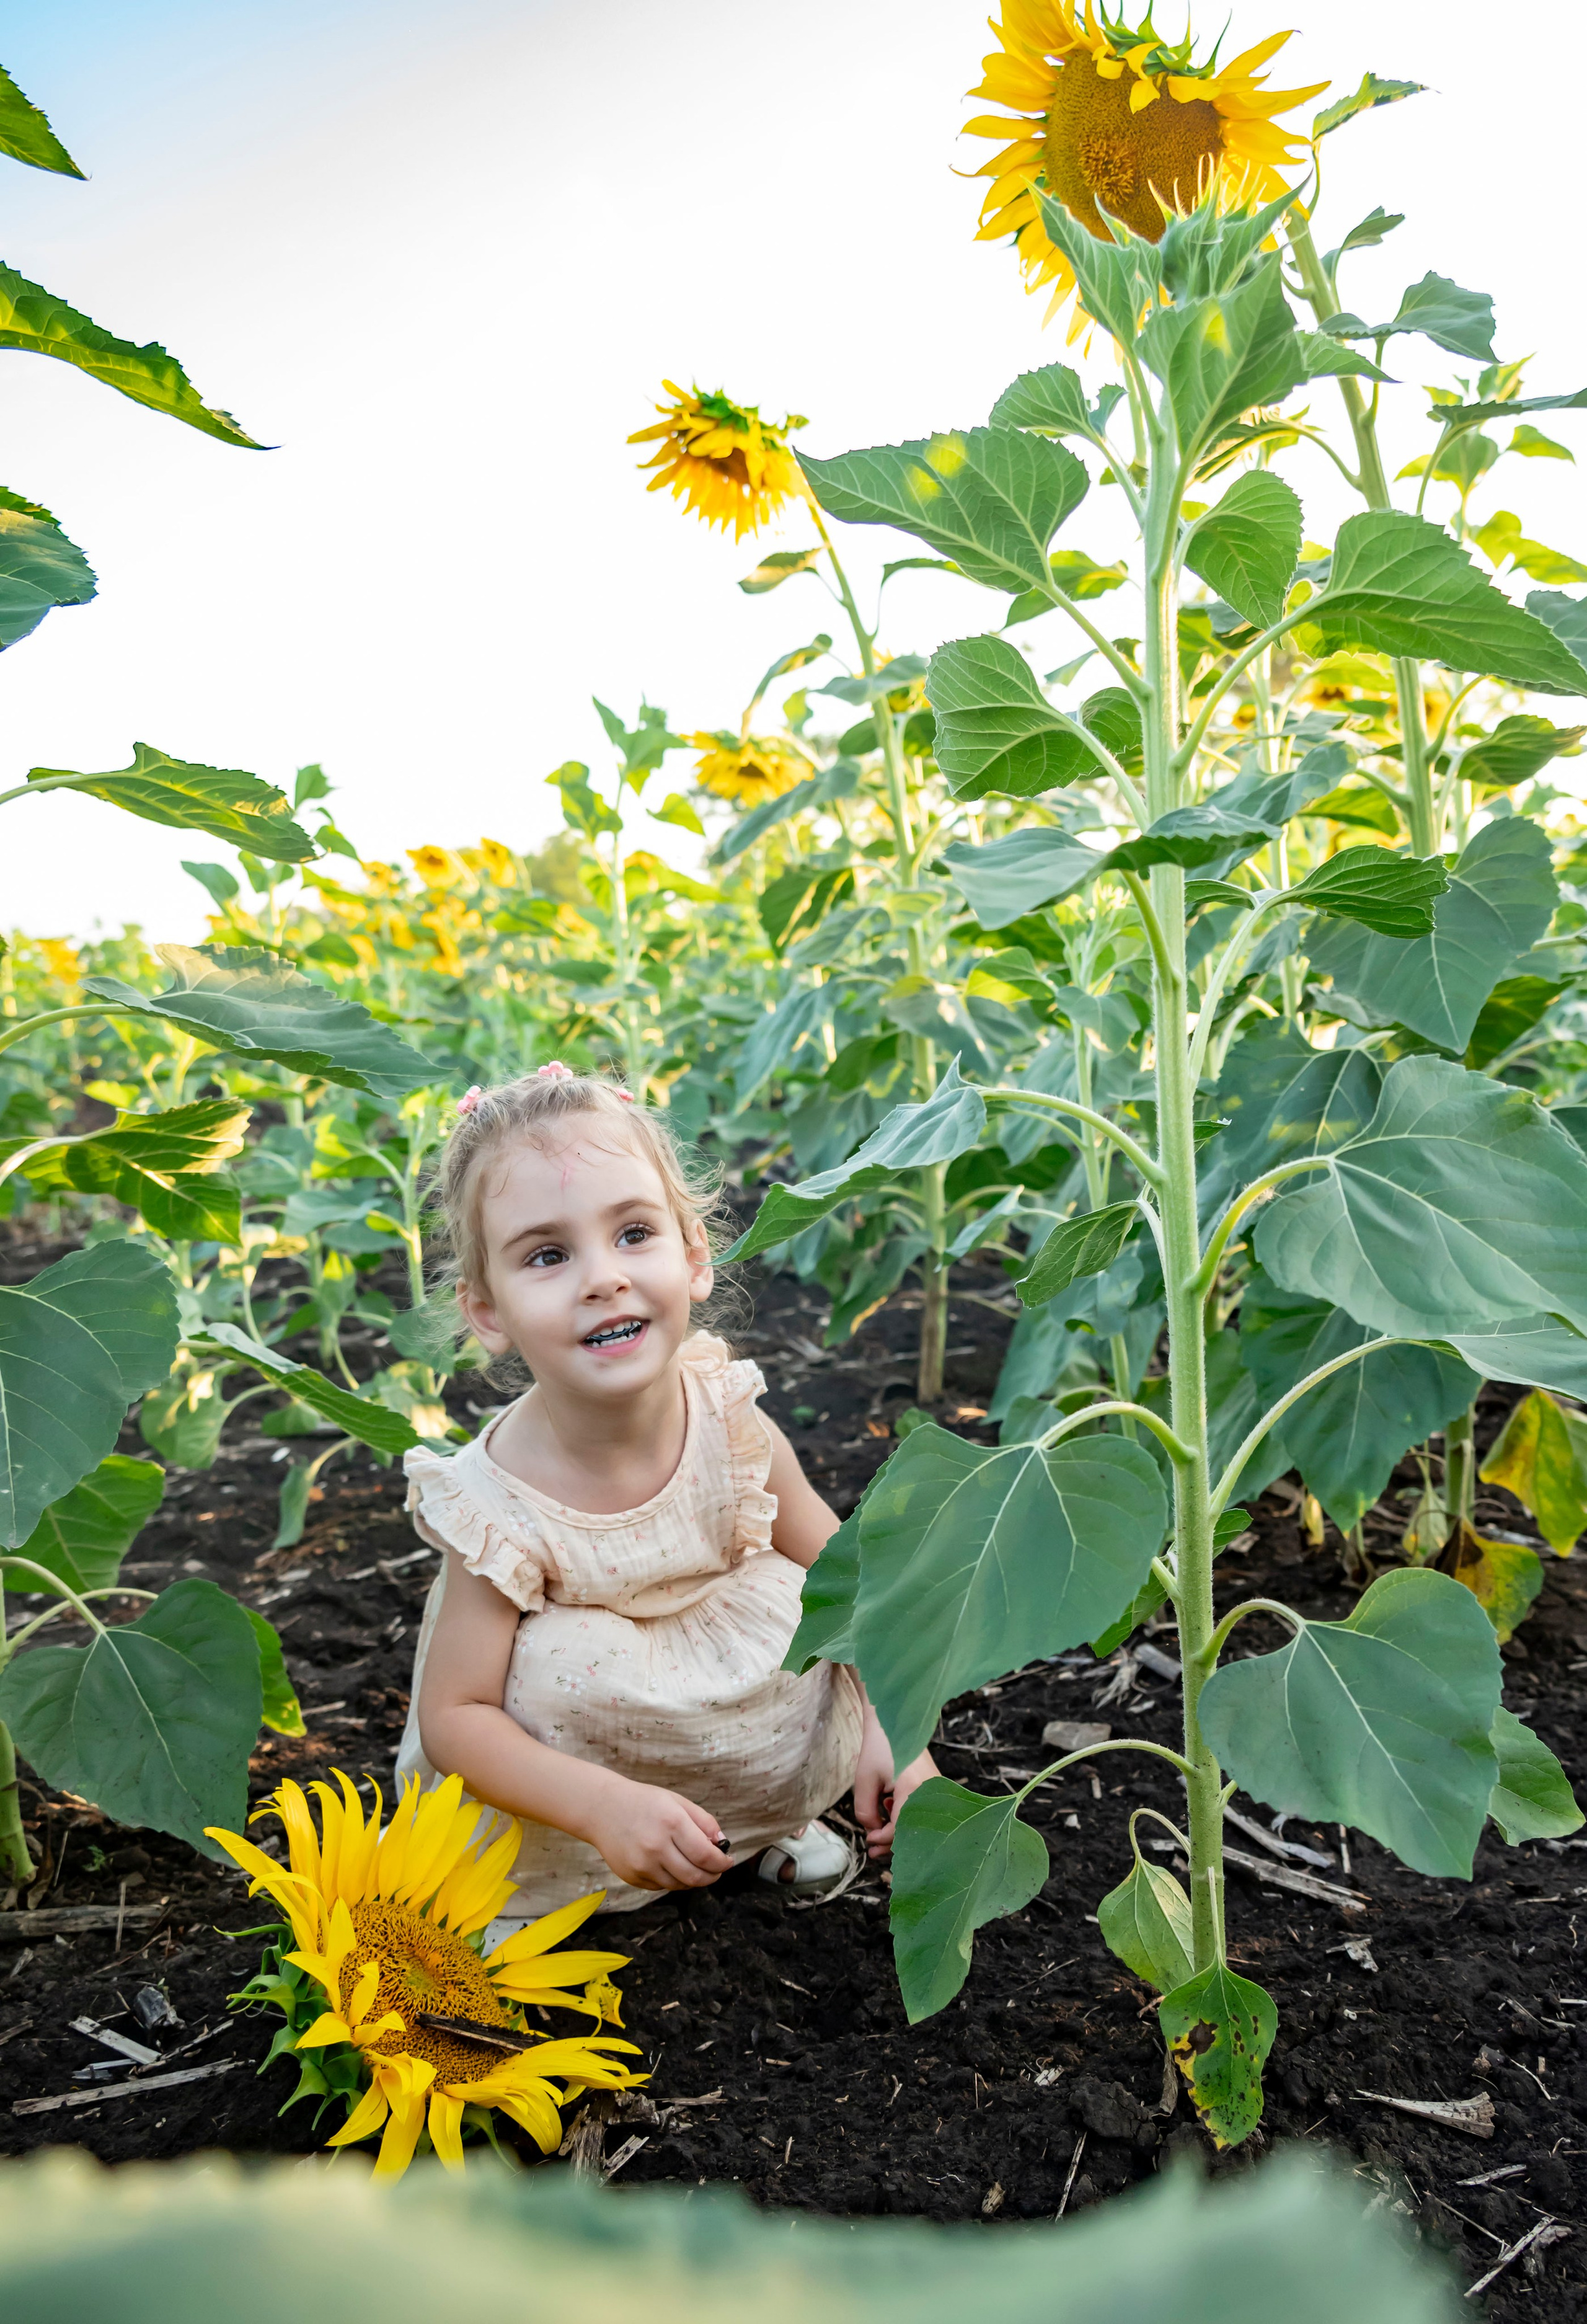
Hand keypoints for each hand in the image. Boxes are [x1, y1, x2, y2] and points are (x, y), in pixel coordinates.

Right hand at [582, 1776, 728, 1890]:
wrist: (602, 1809)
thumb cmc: (643, 1802)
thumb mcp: (676, 1801)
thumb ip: (703, 1821)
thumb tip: (722, 1843)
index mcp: (671, 1822)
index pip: (706, 1855)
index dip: (722, 1863)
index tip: (728, 1861)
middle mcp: (656, 1846)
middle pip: (695, 1876)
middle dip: (712, 1876)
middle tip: (716, 1870)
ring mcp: (642, 1865)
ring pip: (679, 1885)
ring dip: (693, 1879)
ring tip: (694, 1867)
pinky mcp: (632, 1877)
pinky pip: (661, 1886)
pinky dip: (672, 1880)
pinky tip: (670, 1865)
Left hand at [853, 1704, 938, 1858]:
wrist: (897, 1723)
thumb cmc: (878, 1750)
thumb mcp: (864, 1781)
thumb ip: (866, 1812)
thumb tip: (875, 1834)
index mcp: (914, 1789)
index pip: (900, 1830)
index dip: (882, 1841)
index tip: (868, 1842)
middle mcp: (931, 1792)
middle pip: (913, 1832)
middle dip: (891, 1844)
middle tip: (872, 1852)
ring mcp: (937, 1790)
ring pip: (918, 1824)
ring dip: (898, 1833)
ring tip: (877, 1834)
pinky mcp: (936, 1789)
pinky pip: (922, 1812)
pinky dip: (906, 1819)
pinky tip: (890, 1810)